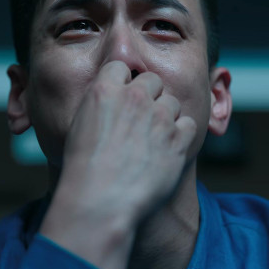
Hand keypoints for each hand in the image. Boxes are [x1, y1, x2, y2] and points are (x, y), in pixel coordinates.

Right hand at [60, 60, 196, 225]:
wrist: (99, 202)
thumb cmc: (83, 171)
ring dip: (166, 117)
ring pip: (173, 103)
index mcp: (105, 91)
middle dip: (150, 95)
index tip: (124, 97)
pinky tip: (166, 151)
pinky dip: (180, 136)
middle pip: (153, 80)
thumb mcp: (79, 126)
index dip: (124, 82)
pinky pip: (189, 125)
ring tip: (152, 141)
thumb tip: (114, 100)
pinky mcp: (178, 140)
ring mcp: (159, 118)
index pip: (122, 66)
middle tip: (141, 120)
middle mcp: (135, 98)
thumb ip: (101, 105)